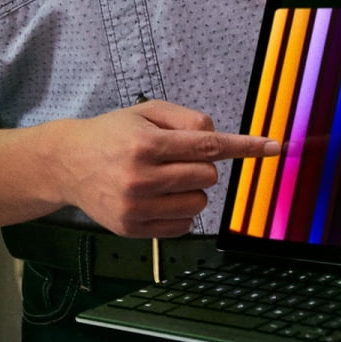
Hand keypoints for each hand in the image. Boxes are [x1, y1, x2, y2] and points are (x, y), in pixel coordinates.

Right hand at [55, 100, 277, 237]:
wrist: (66, 163)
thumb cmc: (112, 134)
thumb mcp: (145, 113)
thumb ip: (185, 119)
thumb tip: (219, 138)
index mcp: (146, 144)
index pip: (208, 146)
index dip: (245, 147)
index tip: (273, 147)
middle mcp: (140, 177)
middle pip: (207, 176)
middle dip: (199, 165)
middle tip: (172, 158)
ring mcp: (136, 206)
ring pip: (199, 204)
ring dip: (191, 190)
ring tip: (163, 179)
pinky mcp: (132, 228)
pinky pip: (183, 225)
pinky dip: (180, 211)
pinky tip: (157, 198)